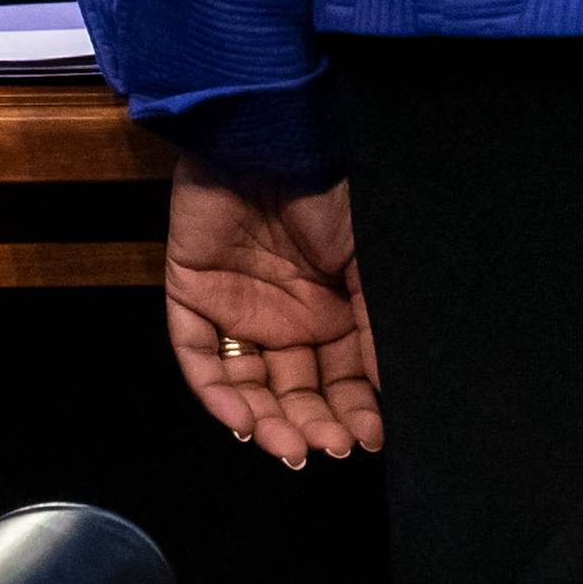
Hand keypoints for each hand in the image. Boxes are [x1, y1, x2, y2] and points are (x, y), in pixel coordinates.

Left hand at [165, 161, 381, 464]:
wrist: (269, 136)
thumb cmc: (326, 192)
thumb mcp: (367, 261)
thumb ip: (373, 325)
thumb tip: (390, 391)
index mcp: (329, 309)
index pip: (339, 380)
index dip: (352, 412)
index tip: (368, 438)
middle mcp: (284, 317)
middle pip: (295, 391)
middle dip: (313, 424)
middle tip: (329, 447)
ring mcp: (236, 310)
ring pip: (248, 387)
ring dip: (269, 423)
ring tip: (292, 446)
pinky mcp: (192, 296)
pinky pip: (199, 360)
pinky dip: (218, 396)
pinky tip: (245, 422)